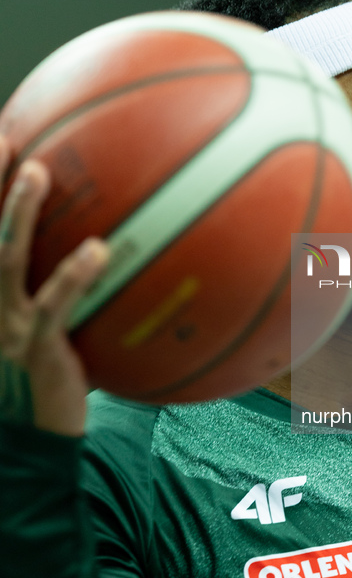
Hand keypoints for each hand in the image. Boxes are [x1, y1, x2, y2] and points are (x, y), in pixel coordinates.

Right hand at [0, 136, 108, 435]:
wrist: (31, 440)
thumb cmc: (43, 380)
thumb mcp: (46, 333)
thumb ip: (65, 294)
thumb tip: (114, 250)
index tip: (2, 140)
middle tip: (4, 136)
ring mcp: (3, 324)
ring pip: (2, 258)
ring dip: (17, 212)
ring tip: (38, 171)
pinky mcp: (35, 347)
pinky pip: (53, 304)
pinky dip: (73, 275)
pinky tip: (99, 251)